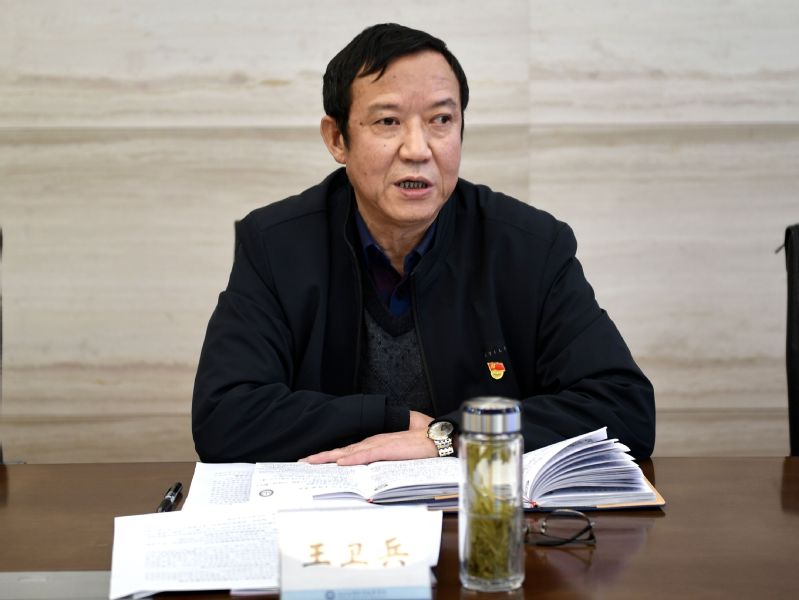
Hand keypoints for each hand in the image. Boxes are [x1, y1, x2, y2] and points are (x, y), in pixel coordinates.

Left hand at [301, 411, 435, 465]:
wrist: (434, 438)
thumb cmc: (418, 449)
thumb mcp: (395, 459)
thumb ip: (381, 465)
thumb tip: (368, 478)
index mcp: (373, 446)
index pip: (346, 453)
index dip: (329, 457)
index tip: (313, 462)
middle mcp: (371, 444)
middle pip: (342, 451)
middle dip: (321, 457)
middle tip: (303, 462)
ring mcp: (378, 445)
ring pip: (349, 452)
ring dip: (330, 457)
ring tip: (313, 461)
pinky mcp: (387, 448)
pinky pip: (366, 455)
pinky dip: (352, 459)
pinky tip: (341, 462)